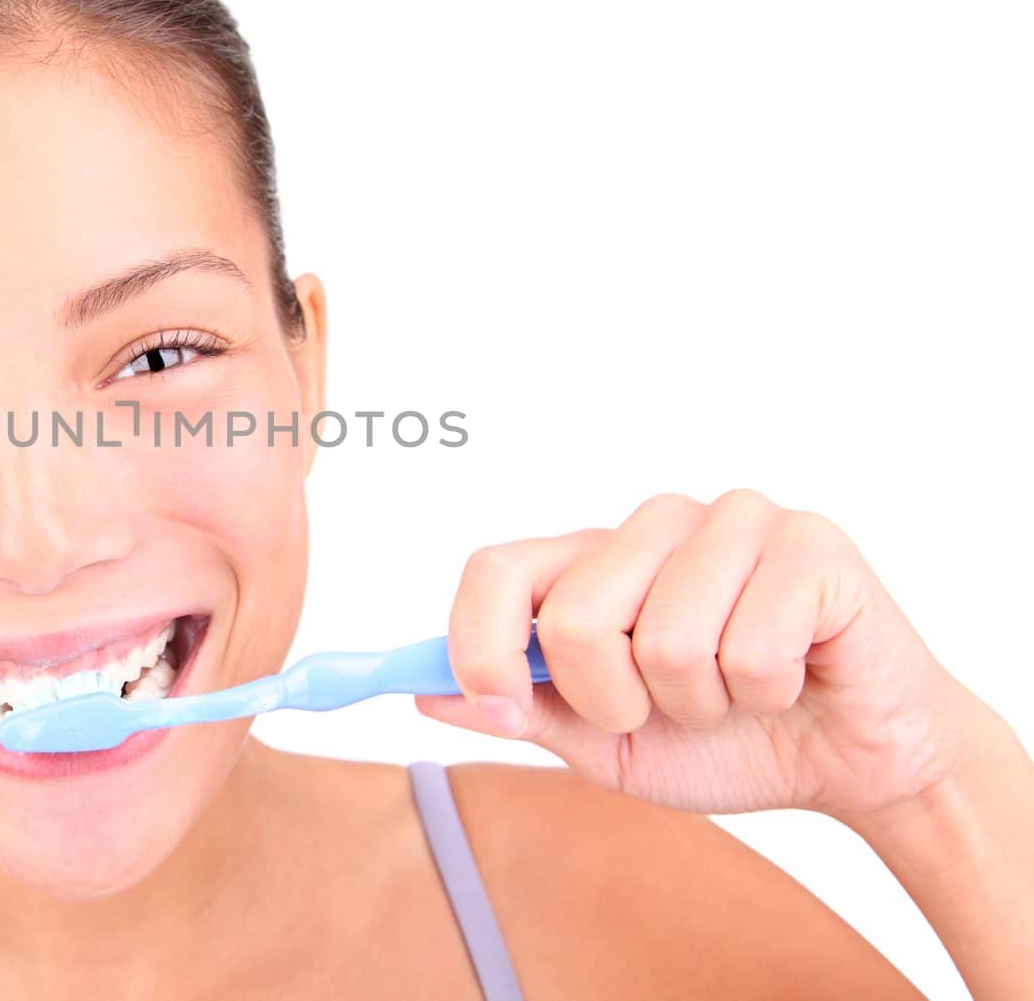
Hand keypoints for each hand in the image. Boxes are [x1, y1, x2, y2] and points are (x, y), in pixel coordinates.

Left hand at [417, 489, 979, 818]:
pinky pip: (751, 649)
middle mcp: (653, 525)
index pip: (496, 569)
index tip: (501, 706)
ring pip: (667, 640)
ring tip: (738, 693)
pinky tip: (792, 677)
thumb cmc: (727, 740)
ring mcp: (731, 521)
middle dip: (614, 701)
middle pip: (574, 617)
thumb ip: (525, 709)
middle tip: (666, 709)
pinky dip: (768, 693)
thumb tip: (426, 695)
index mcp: (594, 561)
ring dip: (701, 704)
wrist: (853, 759)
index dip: (479, 644)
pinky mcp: (807, 542)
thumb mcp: (605, 743)